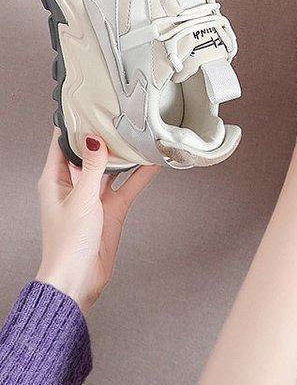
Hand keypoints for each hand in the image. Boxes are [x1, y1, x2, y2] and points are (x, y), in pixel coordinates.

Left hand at [35, 128, 159, 313]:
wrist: (78, 277)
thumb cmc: (67, 243)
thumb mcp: (81, 199)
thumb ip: (93, 168)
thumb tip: (96, 139)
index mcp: (55, 180)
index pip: (62, 144)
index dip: (73, 125)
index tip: (86, 106)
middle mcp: (74, 185)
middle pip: (90, 153)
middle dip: (103, 136)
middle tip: (119, 116)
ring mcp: (94, 197)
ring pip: (112, 168)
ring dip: (124, 154)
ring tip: (139, 135)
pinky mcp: (112, 208)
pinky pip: (129, 185)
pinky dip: (141, 174)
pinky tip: (153, 162)